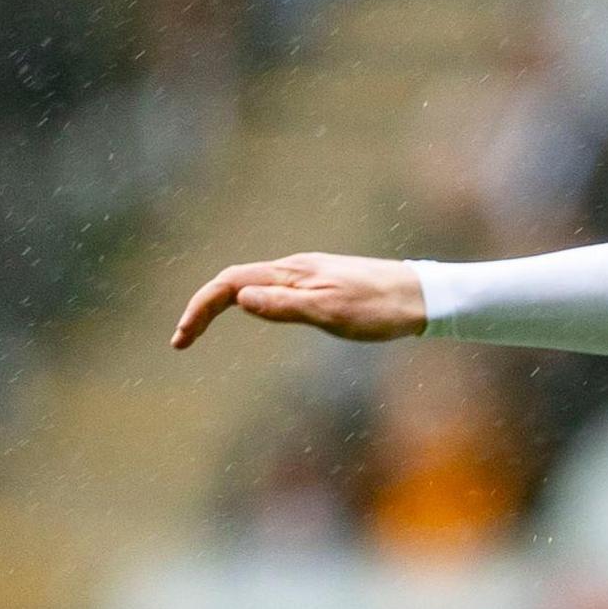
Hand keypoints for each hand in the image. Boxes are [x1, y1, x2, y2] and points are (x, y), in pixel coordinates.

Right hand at [172, 253, 427, 349]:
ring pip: (253, 283)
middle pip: (234, 281)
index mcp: (292, 273)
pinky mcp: (325, 283)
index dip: (200, 309)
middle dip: (203, 307)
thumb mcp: (330, 312)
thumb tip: (239, 300)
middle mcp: (296, 268)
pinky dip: (250, 301)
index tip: (181, 339)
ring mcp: (310, 274)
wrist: (426, 297)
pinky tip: (253, 313)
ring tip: (201, 327)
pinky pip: (274, 289)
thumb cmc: (382, 309)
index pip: (229, 284)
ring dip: (222, 302)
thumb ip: (284, 305)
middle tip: (182, 340)